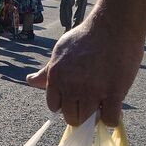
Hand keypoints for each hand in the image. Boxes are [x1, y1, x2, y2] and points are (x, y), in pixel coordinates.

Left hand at [27, 12, 143, 125]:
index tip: (76, 97)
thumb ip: (48, 71)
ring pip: (89, 120)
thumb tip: (30, 81)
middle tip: (91, 101)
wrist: (114, 25)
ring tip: (103, 102)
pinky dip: (112, 118)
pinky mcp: (114, 93)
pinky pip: (110, 120)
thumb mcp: (61, 50)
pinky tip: (114, 107)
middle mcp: (72, 86)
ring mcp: (93, 91)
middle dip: (80, 112)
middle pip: (71, 117)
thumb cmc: (88, 36)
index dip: (66, 103)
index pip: (54, 106)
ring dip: (96, 115)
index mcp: (56, 76)